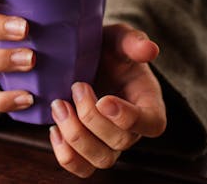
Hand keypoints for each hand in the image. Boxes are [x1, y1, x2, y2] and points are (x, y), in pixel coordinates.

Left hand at [49, 24, 165, 177]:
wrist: (86, 60)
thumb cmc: (108, 50)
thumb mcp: (119, 38)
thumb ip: (133, 41)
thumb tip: (150, 50)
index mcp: (148, 103)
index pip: (152, 124)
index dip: (129, 118)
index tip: (104, 100)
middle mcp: (132, 129)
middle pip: (120, 142)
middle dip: (91, 117)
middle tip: (75, 87)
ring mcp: (109, 143)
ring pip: (101, 159)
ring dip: (75, 136)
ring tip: (58, 106)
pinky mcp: (88, 150)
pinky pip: (81, 168)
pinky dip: (65, 155)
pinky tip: (54, 128)